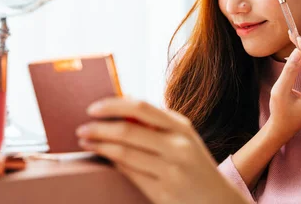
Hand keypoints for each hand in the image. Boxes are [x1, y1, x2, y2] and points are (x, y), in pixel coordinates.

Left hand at [76, 97, 246, 203]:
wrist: (219, 202)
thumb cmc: (193, 164)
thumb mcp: (183, 138)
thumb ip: (156, 124)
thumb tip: (118, 108)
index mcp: (181, 127)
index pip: (141, 107)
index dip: (113, 105)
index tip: (93, 108)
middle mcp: (177, 147)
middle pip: (128, 131)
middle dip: (99, 128)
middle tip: (81, 128)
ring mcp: (171, 171)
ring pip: (124, 153)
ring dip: (100, 145)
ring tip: (85, 140)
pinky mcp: (163, 193)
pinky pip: (129, 174)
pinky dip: (112, 163)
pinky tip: (103, 157)